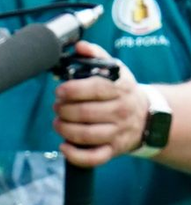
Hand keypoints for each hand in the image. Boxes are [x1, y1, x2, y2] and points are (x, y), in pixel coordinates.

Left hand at [54, 41, 144, 166]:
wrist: (147, 117)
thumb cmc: (121, 91)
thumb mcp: (114, 70)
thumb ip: (96, 55)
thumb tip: (80, 46)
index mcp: (120, 89)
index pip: (95, 88)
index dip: (72, 90)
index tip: (59, 91)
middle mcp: (121, 112)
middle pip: (85, 113)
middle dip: (63, 110)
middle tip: (57, 106)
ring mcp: (118, 133)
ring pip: (86, 135)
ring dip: (64, 129)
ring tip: (58, 122)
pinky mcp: (114, 150)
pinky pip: (94, 158)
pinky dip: (75, 155)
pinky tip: (63, 146)